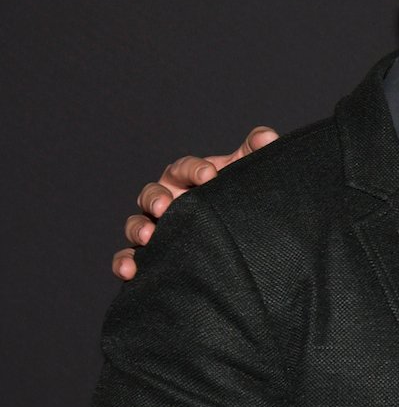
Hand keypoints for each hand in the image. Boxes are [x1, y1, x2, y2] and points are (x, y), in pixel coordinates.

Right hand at [113, 127, 278, 279]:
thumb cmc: (237, 197)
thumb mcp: (247, 174)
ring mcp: (155, 226)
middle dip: (156, 198)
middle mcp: (166, 200)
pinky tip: (129, 270)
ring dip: (138, 229)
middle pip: (152, 194)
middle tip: (167, 205)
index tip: (210, 175)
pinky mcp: (151, 254)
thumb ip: (256, 152)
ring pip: (136, 224)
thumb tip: (267, 136)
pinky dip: (124, 261)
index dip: (194, 169)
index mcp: (186, 178)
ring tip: (148, 237)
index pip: (184, 168)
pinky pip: (129, 256)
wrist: (241, 236)